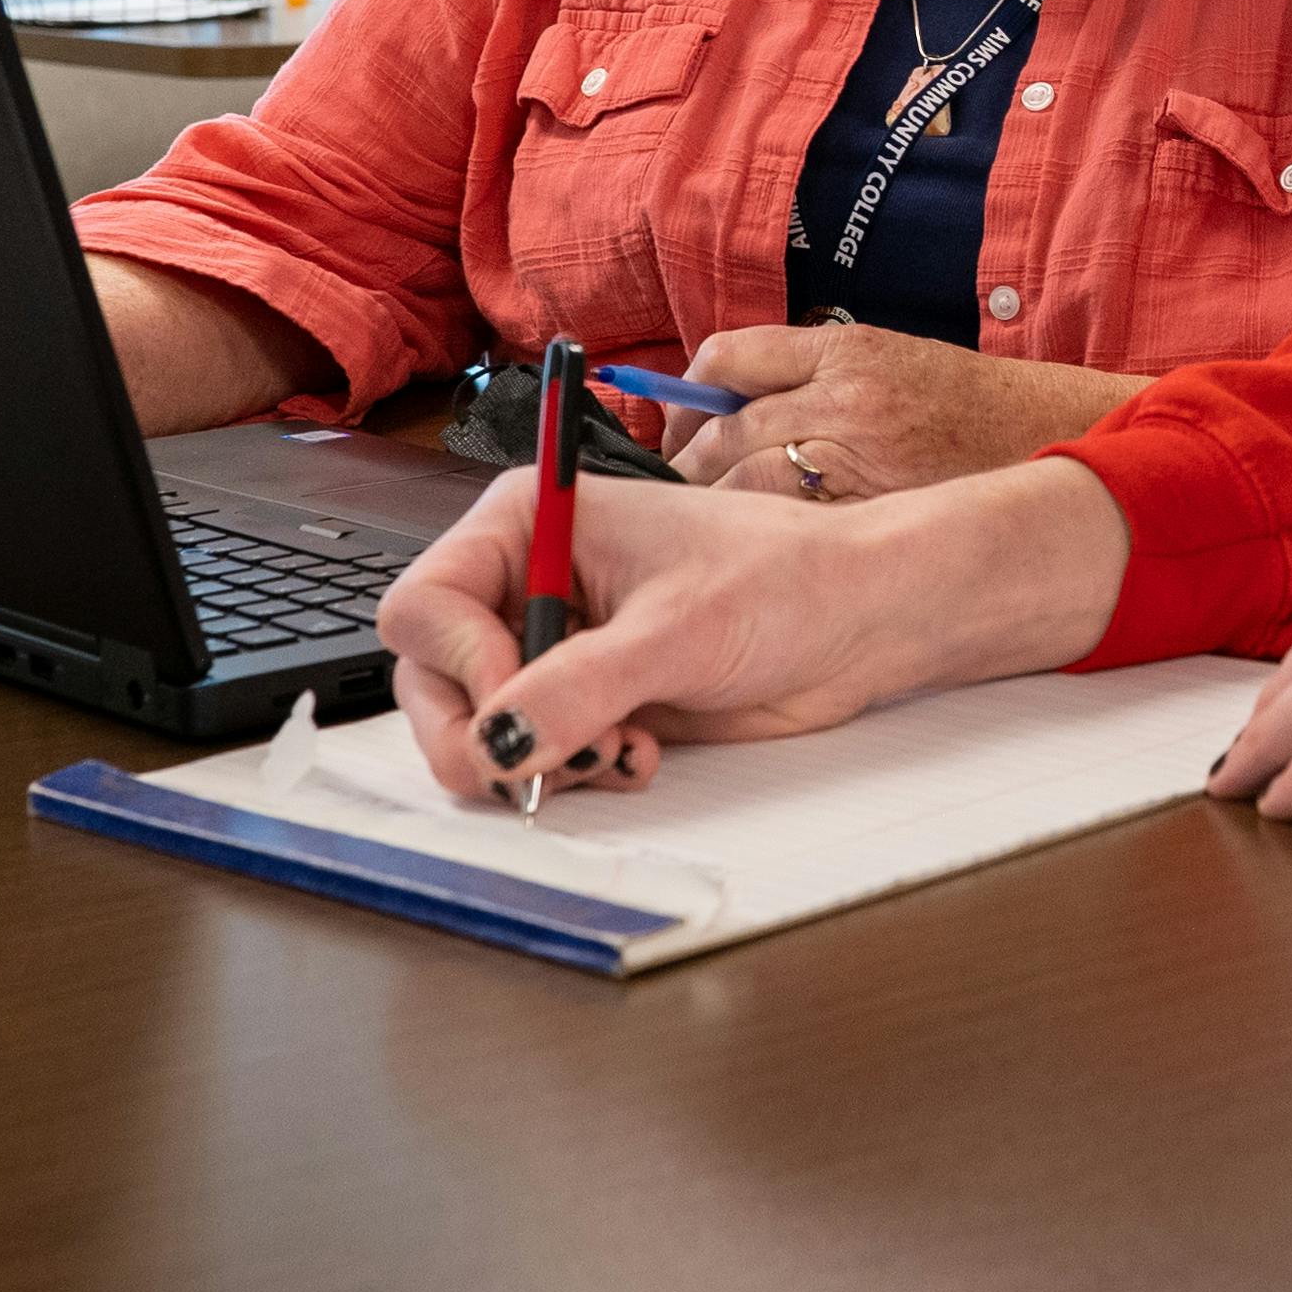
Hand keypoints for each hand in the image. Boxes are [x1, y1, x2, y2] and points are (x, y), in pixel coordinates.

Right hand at [380, 456, 1132, 802]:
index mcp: (530, 521)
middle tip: (539, 770)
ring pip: (483, 726)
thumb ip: (579, 686)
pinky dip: (573, 770)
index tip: (518, 704)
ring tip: (614, 752)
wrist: (865, 620)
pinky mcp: (592, 696)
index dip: (460, 667)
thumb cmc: (790, 581)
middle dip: (485, 732)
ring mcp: (559, 642)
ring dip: (536, 759)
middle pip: (435, 677)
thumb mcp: (679, 630)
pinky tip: (635, 755)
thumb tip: (497, 741)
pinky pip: (538, 753)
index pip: (427, 607)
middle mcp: (530, 578)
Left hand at [659, 325, 1142, 502]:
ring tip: (705, 518)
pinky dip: (757, 533)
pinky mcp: (872, 508)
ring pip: (745, 481)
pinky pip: (787, 523)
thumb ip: (804, 371)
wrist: (1045, 434)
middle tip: (675, 481)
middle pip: (724, 428)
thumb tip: (715, 400)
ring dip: (711, 502)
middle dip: (685, 459)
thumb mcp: (883, 359)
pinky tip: (751, 542)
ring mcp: (859, 456)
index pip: (725, 357)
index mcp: (843, 349)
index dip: (685, 394)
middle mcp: (845, 397)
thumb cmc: (959, 403)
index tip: (675, 421)